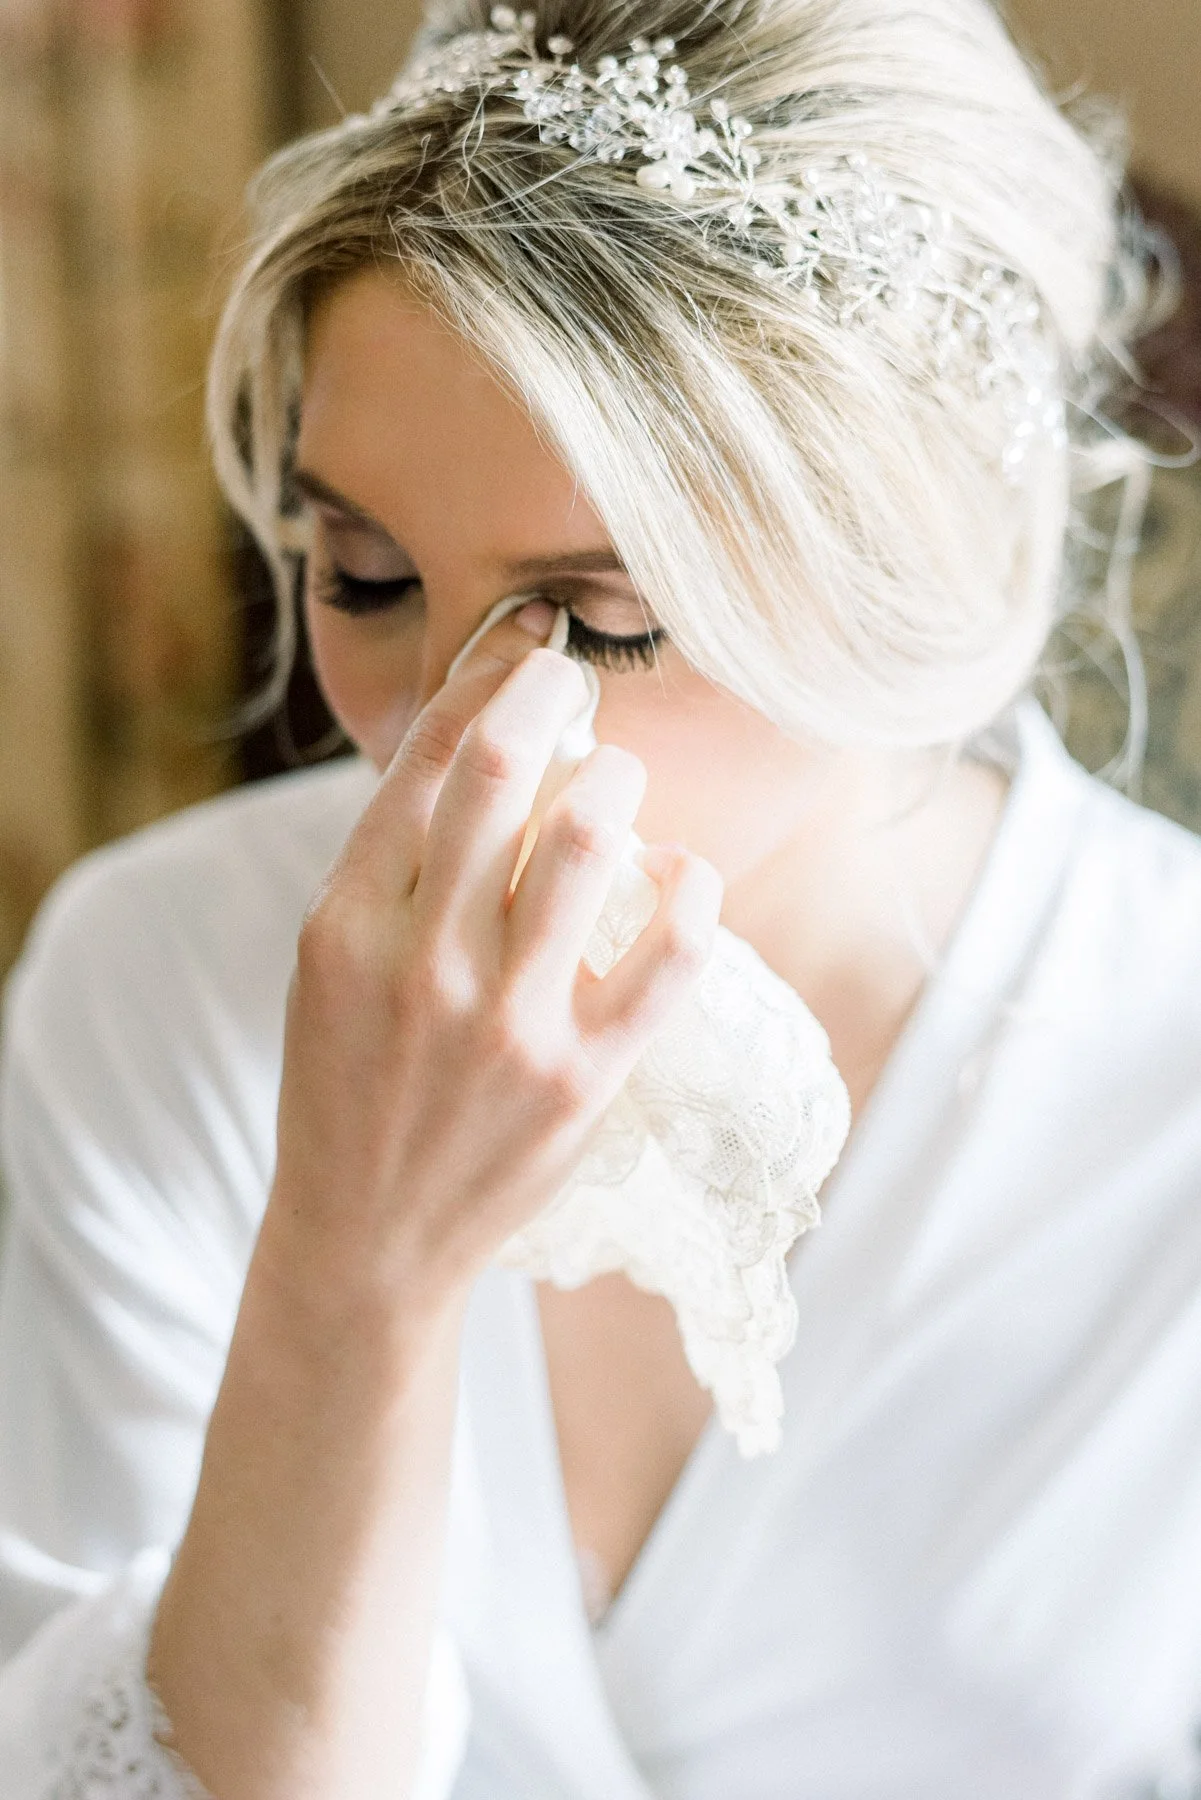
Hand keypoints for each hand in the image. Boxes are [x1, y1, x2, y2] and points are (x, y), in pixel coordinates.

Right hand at [267, 600, 723, 1314]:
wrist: (370, 1234)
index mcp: (345, 924)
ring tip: (622, 786)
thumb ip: (397, 865)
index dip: (489, 674)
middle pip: (506, 775)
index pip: (429, 760)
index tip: (529, 639)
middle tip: (575, 682)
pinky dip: (692, 890)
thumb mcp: (334, 966)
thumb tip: (491, 738)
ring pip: (594, 843)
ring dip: (622, 783)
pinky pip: (671, 952)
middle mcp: (422, 964)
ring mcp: (507, 1023)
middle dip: (553, 698)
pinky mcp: (584, 1077)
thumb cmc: (352, 1083)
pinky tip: (682, 875)